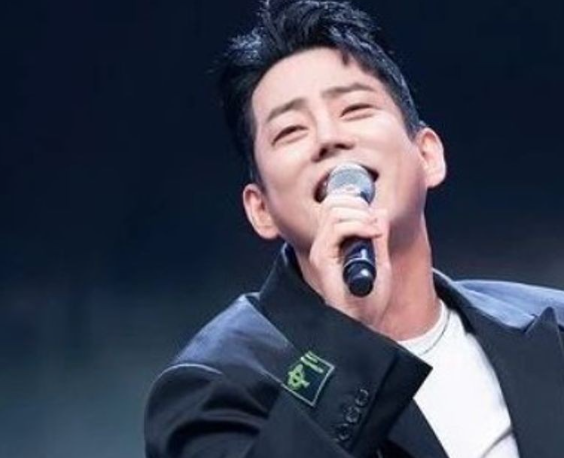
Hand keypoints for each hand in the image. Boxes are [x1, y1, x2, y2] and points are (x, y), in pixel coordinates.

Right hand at [307, 189, 391, 330]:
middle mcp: (322, 244)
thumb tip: (378, 212)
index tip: (374, 214)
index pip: (333, 205)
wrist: (363, 324)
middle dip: (358, 204)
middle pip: (332, 203)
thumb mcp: (380, 260)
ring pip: (333, 212)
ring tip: (374, 230)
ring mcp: (320, 251)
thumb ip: (378, 236)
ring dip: (359, 214)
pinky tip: (372, 234)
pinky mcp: (322, 260)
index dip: (354, 200)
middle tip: (375, 222)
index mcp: (331, 242)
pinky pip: (336, 230)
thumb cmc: (369, 300)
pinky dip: (358, 225)